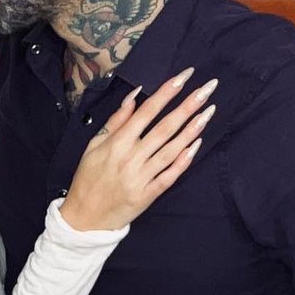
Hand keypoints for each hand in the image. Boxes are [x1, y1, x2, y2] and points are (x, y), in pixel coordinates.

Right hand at [60, 68, 217, 230]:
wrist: (84, 218)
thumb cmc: (88, 178)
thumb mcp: (94, 145)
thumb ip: (117, 120)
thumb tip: (136, 94)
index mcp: (117, 143)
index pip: (147, 111)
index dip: (167, 92)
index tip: (185, 76)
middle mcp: (131, 158)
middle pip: (165, 127)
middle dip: (188, 105)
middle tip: (208, 88)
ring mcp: (141, 177)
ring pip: (172, 149)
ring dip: (192, 129)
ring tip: (209, 111)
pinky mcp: (148, 194)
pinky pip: (170, 175)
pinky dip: (184, 160)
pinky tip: (197, 144)